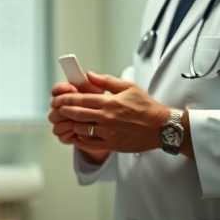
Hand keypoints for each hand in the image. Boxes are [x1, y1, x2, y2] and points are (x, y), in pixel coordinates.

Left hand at [51, 72, 170, 153]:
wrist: (162, 127)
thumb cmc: (146, 106)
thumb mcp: (129, 87)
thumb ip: (107, 81)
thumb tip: (88, 75)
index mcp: (110, 102)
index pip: (81, 99)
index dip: (66, 99)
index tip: (58, 99)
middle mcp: (107, 118)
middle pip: (77, 114)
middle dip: (64, 111)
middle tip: (58, 109)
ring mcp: (109, 133)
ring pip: (81, 129)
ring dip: (72, 125)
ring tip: (68, 121)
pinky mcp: (112, 145)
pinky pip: (90, 144)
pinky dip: (80, 139)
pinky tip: (77, 135)